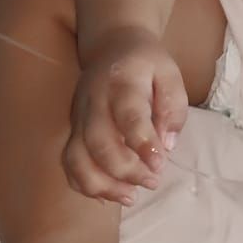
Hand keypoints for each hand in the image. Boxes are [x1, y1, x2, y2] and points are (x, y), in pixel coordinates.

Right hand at [62, 28, 188, 205]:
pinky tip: (109, 195)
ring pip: (77, 157)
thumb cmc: (146, 63)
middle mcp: (94, 100)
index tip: (160, 164)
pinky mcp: (72, 129)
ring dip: (102, 184)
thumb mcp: (170, 74)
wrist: (111, 45)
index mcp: (122, 81)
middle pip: (99, 142)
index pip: (128, 115)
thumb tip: (166, 145)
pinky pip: (69, 163)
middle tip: (152, 182)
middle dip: (125, 170)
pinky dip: (84, 185)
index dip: (143, 144)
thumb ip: (173, 108)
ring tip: (130, 197)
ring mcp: (78, 116)